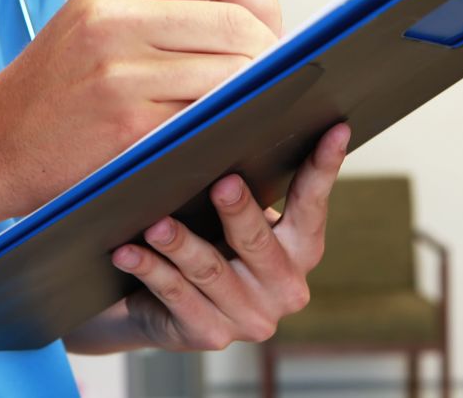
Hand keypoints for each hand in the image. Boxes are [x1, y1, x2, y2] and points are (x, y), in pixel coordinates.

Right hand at [0, 0, 282, 218]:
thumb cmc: (48, 92)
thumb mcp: (92, 24)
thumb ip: (159, 10)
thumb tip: (247, 21)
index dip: (262, 0)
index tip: (270, 30)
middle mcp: (115, 18)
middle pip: (236, 20)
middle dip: (269, 53)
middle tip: (272, 77)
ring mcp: (120, 71)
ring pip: (231, 70)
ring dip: (254, 93)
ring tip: (251, 107)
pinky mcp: (127, 123)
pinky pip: (206, 115)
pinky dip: (227, 123)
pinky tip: (224, 131)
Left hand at [109, 123, 349, 350]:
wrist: (168, 312)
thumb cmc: (210, 247)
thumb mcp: (234, 222)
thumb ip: (245, 190)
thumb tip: (228, 129)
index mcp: (301, 252)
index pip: (313, 206)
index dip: (323, 168)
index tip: (334, 129)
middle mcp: (284, 288)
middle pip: (257, 242)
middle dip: (238, 211)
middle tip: (222, 184)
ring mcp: (249, 317)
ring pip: (209, 269)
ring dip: (180, 244)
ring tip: (156, 225)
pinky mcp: (210, 333)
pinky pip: (176, 294)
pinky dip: (149, 269)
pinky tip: (127, 252)